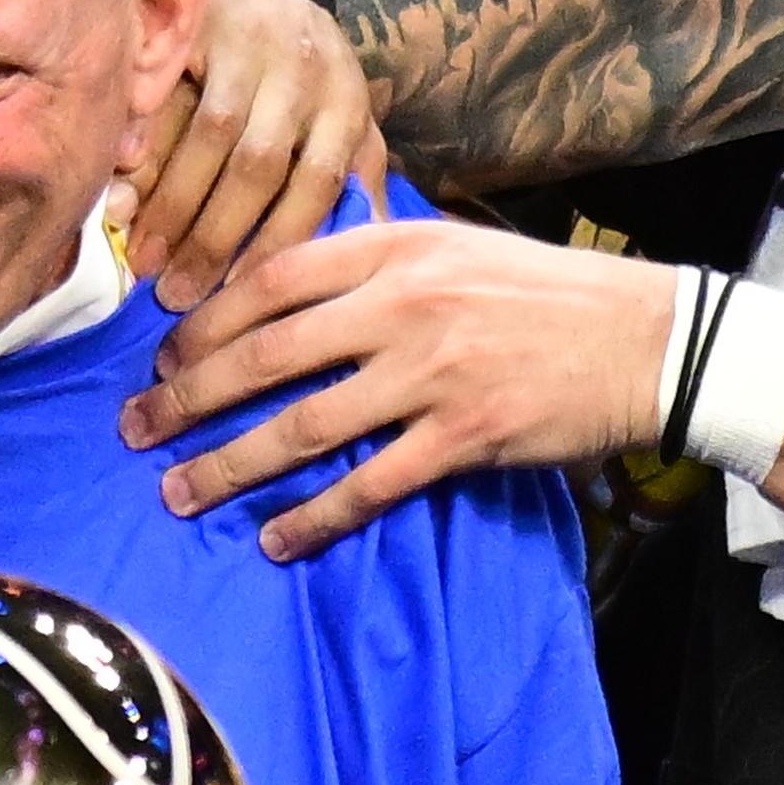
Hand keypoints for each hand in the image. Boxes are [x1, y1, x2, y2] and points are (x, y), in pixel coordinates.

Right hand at [120, 0, 379, 307]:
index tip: (237, 296)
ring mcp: (251, 43)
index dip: (274, 242)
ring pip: (209, 133)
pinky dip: (140, 140)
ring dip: (171, 200)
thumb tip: (371, 248)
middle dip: (212, 236)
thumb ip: (356, 177)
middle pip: (256, 165)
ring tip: (141, 255)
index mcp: (344, 104)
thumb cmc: (304, 74)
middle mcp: (304, 72)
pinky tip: (120, 186)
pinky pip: (167, 92)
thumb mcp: (342, 118)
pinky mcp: (201, 22)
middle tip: (175, 293)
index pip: (314, 184)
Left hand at [127, 223, 679, 554]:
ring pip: (303, 426)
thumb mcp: (455, 246)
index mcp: (396, 247)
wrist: (647, 338)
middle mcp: (404, 305)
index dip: (205, 324)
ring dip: (230, 464)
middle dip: (188, 399)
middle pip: (266, 356)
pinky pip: (369, 484)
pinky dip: (314, 515)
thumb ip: (376, 262)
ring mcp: (432, 373)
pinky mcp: (464, 436)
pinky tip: (276, 538)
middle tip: (136, 430)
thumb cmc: (546, 293)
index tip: (166, 360)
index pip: (270, 281)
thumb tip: (289, 288)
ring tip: (179, 492)